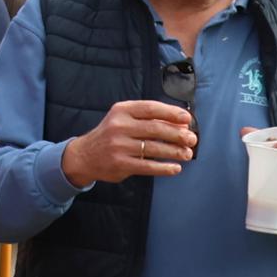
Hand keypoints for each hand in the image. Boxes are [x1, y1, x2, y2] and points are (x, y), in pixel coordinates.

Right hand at [58, 100, 194, 189]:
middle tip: (192, 139)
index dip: (172, 113)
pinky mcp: (120, 164)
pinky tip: (175, 168)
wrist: (84, 156)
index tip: (187, 119)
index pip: (151, 108)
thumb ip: (150, 120)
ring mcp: (119, 146)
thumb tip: (181, 124)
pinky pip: (147, 166)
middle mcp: (119, 126)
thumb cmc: (111, 135)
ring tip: (187, 154)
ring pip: (154, 148)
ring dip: (174, 152)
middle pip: (155, 129)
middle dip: (177, 134)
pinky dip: (164, 168)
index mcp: (122, 111)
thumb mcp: (125, 120)